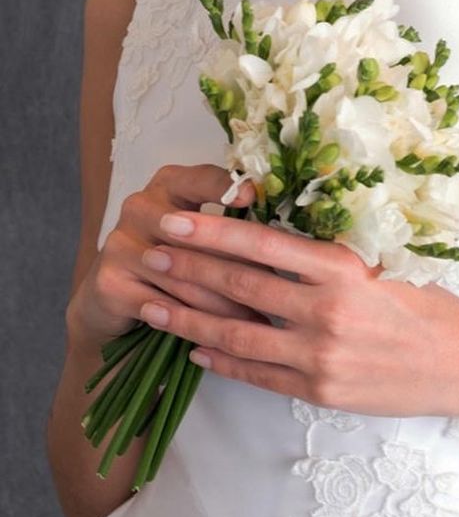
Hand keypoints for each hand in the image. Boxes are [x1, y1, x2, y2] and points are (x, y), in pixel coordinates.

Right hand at [65, 163, 267, 351]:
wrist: (115, 300)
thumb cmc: (179, 262)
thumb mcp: (206, 237)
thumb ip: (237, 229)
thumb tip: (292, 240)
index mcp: (171, 183)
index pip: (203, 179)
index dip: (229, 188)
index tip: (255, 198)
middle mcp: (141, 205)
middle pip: (196, 234)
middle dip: (240, 266)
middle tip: (279, 289)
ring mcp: (120, 242)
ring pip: (185, 274)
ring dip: (226, 303)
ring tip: (261, 323)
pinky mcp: (109, 281)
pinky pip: (164, 305)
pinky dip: (196, 324)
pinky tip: (221, 338)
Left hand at [135, 208, 458, 418]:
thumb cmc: (424, 304)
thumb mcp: (381, 263)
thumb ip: (326, 255)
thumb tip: (270, 238)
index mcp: (343, 268)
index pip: (263, 244)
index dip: (213, 232)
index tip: (176, 220)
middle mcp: (326, 310)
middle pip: (240, 286)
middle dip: (188, 269)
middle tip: (149, 254)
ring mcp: (320, 355)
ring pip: (238, 334)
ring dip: (189, 317)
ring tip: (152, 305)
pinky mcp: (320, 390)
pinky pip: (258, 374)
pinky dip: (222, 360)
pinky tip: (196, 348)